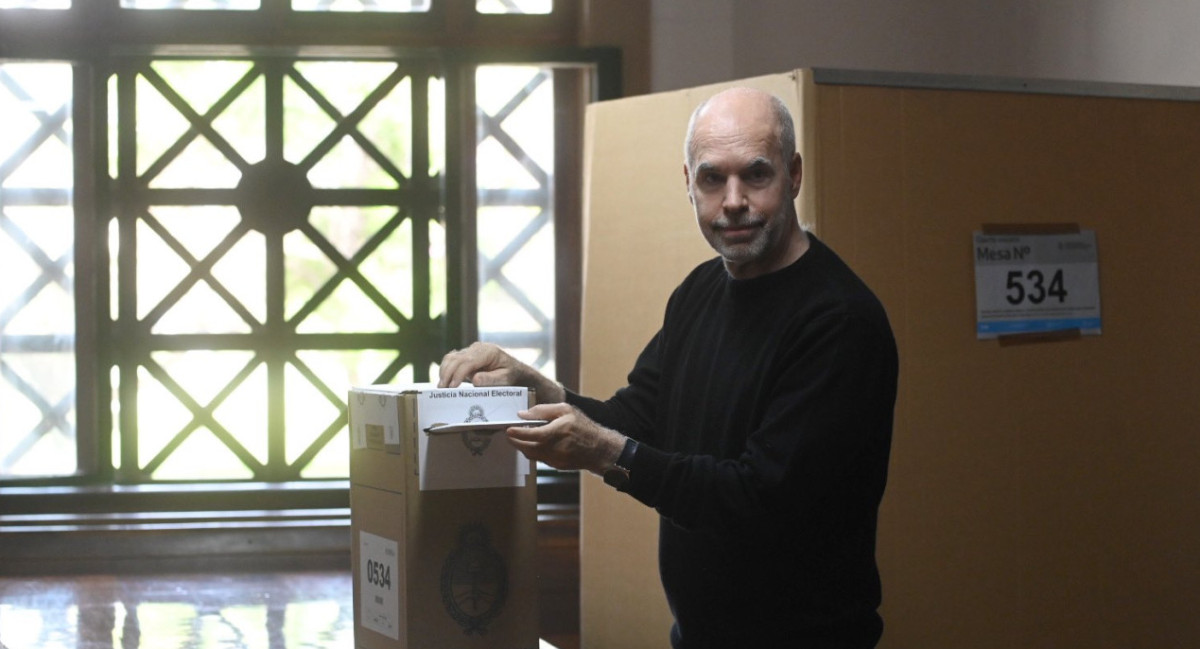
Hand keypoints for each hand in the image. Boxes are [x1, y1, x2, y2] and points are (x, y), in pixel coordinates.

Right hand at [438, 342, 564, 402]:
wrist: (516, 371)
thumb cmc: (512, 375)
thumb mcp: (506, 379)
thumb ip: (491, 379)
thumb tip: (475, 380)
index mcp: (488, 351)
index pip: (468, 361)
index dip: (458, 374)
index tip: (452, 387)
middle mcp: (478, 348)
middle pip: (456, 358)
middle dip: (447, 374)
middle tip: (442, 389)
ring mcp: (471, 351)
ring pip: (451, 358)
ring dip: (444, 371)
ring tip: (441, 387)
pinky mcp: (466, 357)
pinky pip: (452, 360)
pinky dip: (445, 369)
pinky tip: (444, 381)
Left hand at [506, 403, 624, 474]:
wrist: (599, 448)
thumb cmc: (583, 426)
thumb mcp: (566, 410)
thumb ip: (543, 411)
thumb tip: (523, 414)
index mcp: (556, 432)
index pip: (530, 434)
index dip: (516, 433)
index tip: (508, 429)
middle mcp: (554, 448)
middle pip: (526, 447)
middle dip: (515, 441)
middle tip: (509, 434)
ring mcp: (555, 459)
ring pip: (531, 455)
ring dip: (523, 447)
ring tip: (519, 438)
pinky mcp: (556, 465)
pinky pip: (539, 459)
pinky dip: (533, 451)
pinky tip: (534, 444)